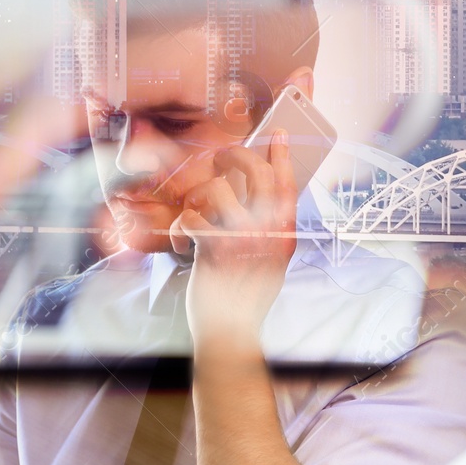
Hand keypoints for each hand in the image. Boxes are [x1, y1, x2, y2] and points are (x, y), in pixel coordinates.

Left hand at [170, 132, 296, 354]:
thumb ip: (270, 230)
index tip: (276, 134)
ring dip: (197, 199)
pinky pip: (190, 217)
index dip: (281, 156)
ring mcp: (242, 238)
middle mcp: (267, 232)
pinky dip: (178, 230)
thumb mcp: (272, 261)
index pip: (287, 185)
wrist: (231, 330)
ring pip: (216, 188)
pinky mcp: (213, 248)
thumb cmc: (247, 294)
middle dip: (234, 156)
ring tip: (194, 217)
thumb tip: (256, 194)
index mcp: (284, 234)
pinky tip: (181, 245)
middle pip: (254, 172)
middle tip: (221, 160)